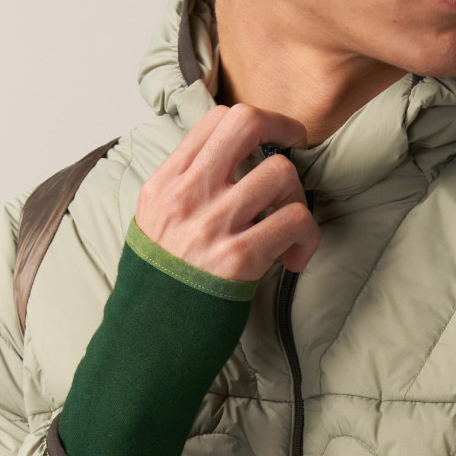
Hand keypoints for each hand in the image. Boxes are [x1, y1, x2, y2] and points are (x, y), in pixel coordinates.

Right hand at [134, 102, 321, 278]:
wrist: (149, 337)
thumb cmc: (160, 282)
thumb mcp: (153, 222)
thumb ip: (184, 188)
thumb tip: (228, 160)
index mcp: (165, 183)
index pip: (215, 119)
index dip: (254, 121)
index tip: (270, 139)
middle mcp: (186, 196)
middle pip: (247, 123)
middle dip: (284, 128)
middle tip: (296, 147)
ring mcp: (212, 225)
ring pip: (281, 173)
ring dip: (296, 197)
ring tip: (286, 224)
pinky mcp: (239, 258)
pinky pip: (296, 220)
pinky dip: (307, 238)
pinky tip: (293, 257)